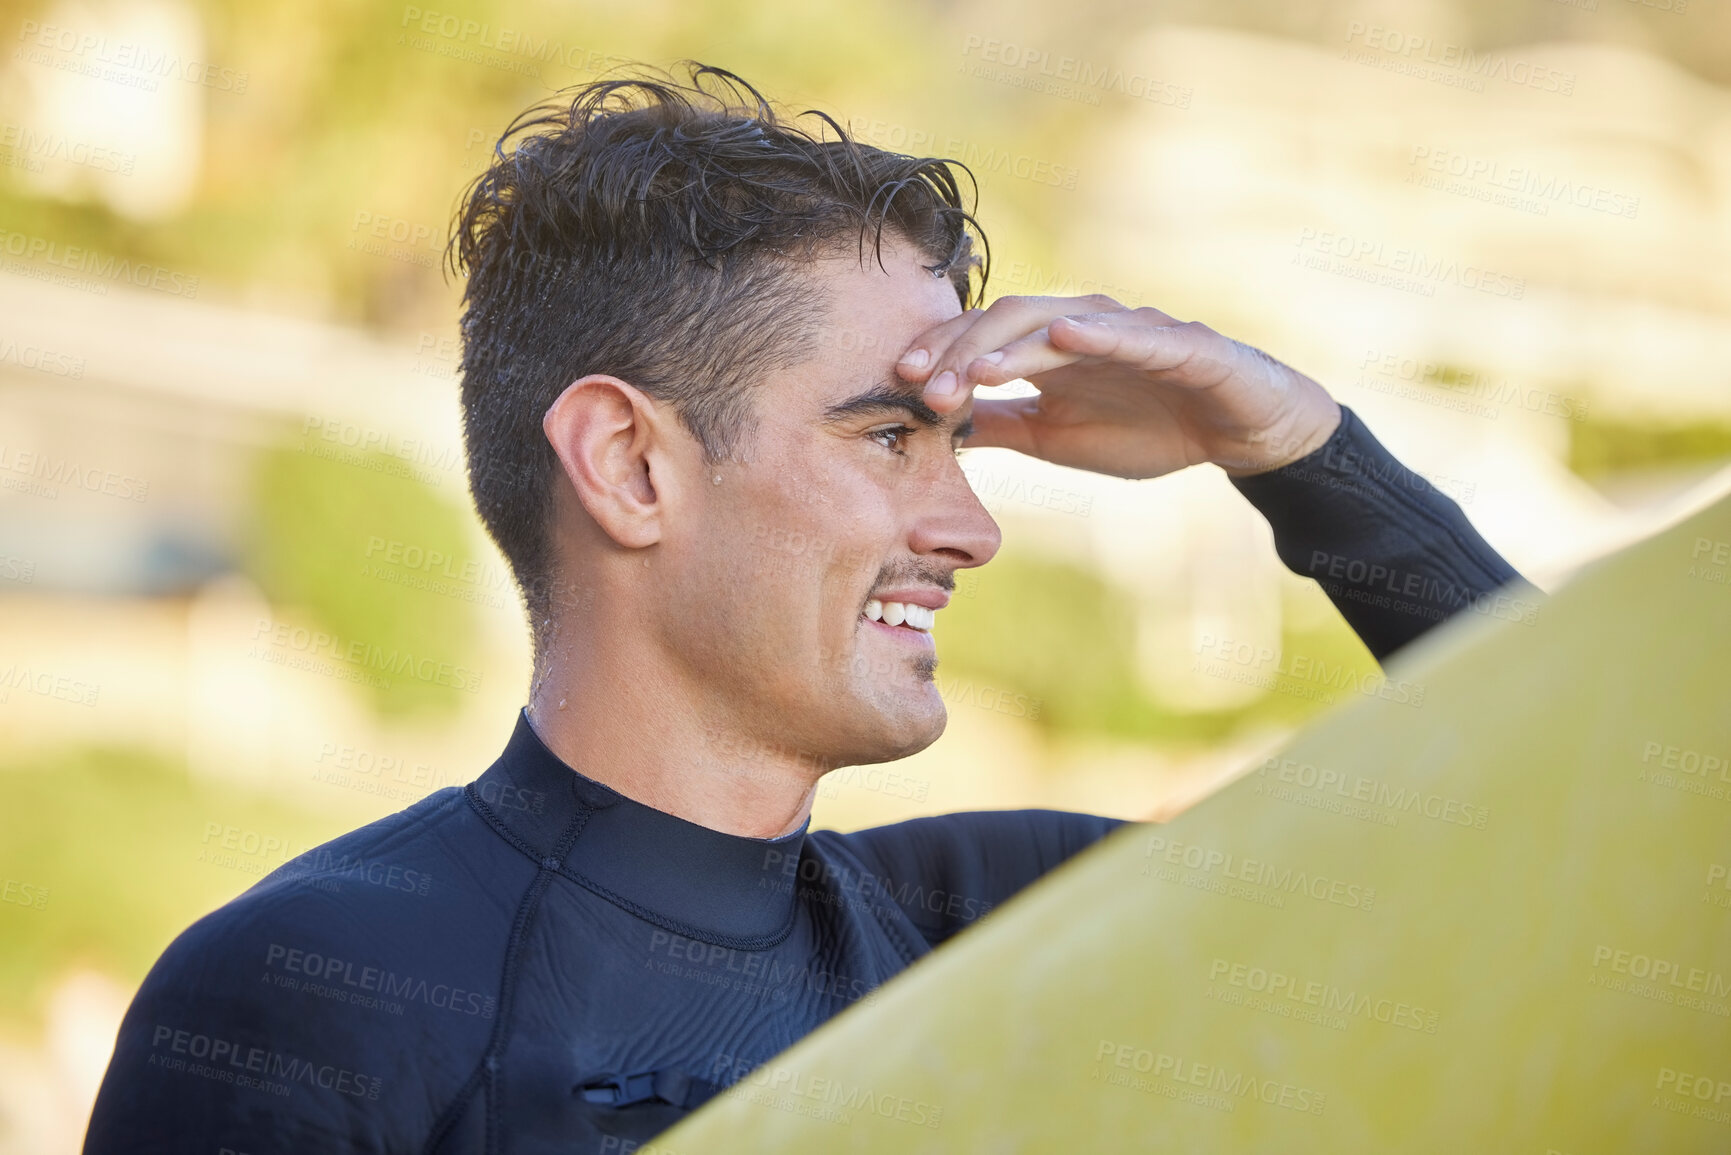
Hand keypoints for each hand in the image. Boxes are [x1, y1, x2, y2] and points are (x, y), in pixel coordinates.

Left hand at [895, 295, 1340, 478]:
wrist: (1238, 430)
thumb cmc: (1149, 425)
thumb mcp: (1058, 437)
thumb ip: (1004, 426)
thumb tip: (941, 430)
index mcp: (1051, 350)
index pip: (984, 340)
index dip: (942, 354)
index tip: (900, 382)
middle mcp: (1083, 328)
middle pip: (1009, 322)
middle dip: (962, 351)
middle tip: (923, 384)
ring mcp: (1131, 330)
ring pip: (1060, 323)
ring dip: (1013, 345)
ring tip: (975, 371)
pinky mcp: (1180, 343)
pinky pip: (1135, 334)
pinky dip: (1097, 333)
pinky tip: (1064, 337)